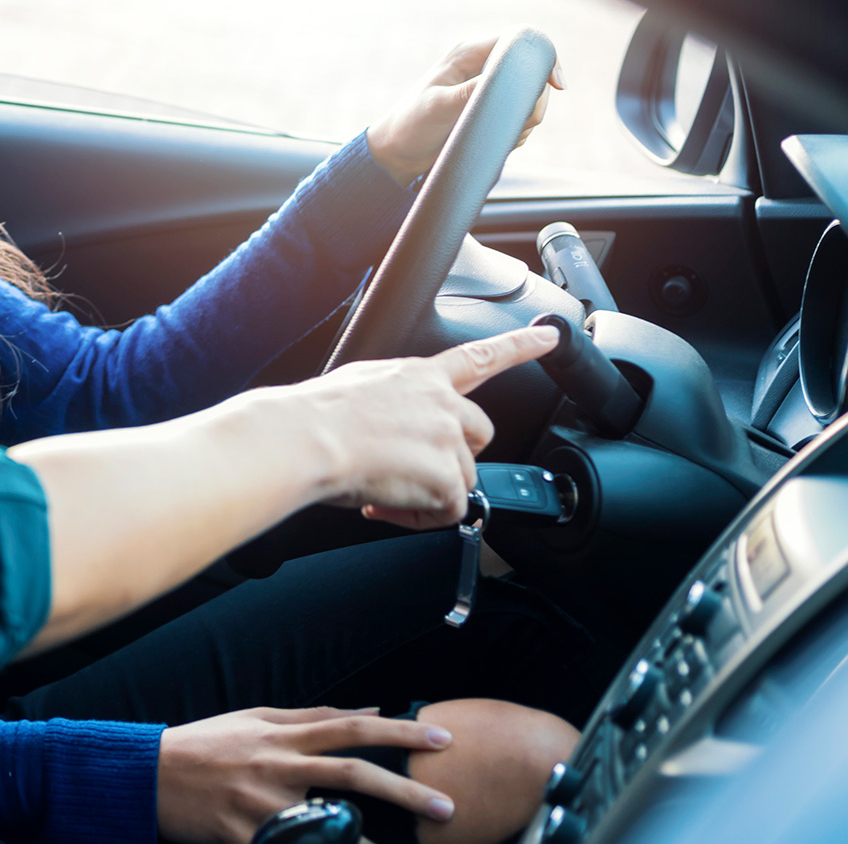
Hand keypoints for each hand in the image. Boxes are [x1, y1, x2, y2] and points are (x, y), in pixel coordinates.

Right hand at [154, 707, 454, 842]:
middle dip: (404, 790)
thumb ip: (312, 716)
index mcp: (281, 735)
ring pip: (326, 821)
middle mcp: (276, 764)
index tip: (442, 740)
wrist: (146, 774)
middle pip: (351, 773)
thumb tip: (371, 710)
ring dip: (364, 841)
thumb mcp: (256, 720)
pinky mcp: (240, 834)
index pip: (350, 728)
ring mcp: (259, 802)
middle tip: (447, 808)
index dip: (398, 734)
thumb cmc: (205, 746)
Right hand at [244, 325, 556, 529]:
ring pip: (460, 478)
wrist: (303, 438)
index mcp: (418, 376)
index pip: (479, 357)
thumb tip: (387, 424)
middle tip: (410, 469)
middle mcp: (441, 402)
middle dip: (453, 456)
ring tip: (381, 490)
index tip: (550, 337)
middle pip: (479, 434)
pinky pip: (448, 511)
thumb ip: (390, 399)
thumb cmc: (313, 416)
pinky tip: (385, 507)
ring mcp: (447, 439)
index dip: (519, 347)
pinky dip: (418, 517)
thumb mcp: (356, 387)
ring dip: (426, 492)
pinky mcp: (445, 476)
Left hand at [365, 36, 565, 185]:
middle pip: (533, 74)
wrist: (399, 152)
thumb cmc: (411, 124)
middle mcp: (483, 67)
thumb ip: (471, 93)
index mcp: (469, 53)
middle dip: (533, 102)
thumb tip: (502, 84)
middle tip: (518, 125)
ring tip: (489, 134)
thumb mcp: (438, 107)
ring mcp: (490, 90)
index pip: (520, 40)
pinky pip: (522, 120)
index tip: (557, 84)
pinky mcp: (492, 112)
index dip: (543, 57)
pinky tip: (490, 141)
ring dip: (522, 122)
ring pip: (531, 101)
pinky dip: (515, 134)